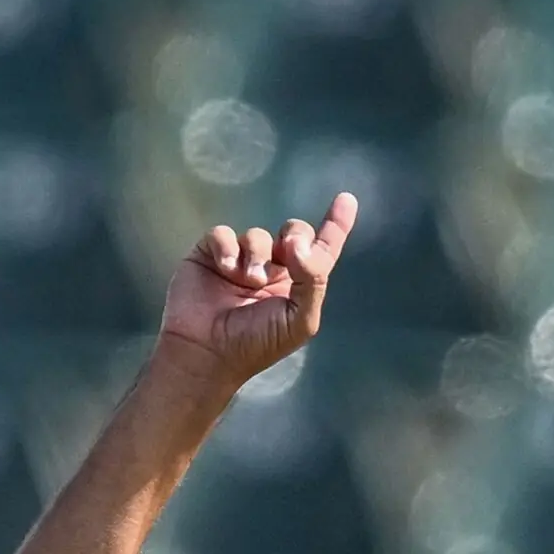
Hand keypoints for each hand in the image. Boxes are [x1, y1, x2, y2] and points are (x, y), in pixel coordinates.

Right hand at [156, 192, 357, 393]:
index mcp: (297, 285)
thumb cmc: (256, 344)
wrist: (207, 353)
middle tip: (288, 253)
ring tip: (249, 280)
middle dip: (295, 236)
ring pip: (258, 234)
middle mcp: (272, 269)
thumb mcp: (299, 320)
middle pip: (294, 231)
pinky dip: (226, 247)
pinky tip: (226, 268)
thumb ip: (313, 280)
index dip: (336, 224)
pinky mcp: (210, 256)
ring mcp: (240, 261)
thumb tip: (298, 244)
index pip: (322, 249)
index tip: (346, 199)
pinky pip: (222, 234)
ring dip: (258, 254)